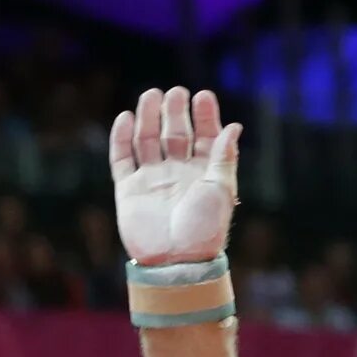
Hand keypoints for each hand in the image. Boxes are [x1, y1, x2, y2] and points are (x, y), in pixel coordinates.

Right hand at [109, 86, 241, 266]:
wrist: (176, 262)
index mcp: (204, 175)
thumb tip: (234, 127)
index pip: (205, 138)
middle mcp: (178, 175)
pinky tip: (126, 118)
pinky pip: (122, 159)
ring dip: (149, 118)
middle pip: (175, 135)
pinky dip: (121, 138)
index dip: (204, 117)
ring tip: (152, 95)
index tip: (202, 96)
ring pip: (148, 141)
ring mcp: (152, 181)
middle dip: (175, 113)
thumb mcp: (221, 190)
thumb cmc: (204, 230)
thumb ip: (224, 158)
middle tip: (176, 93)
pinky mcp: (129, 190)